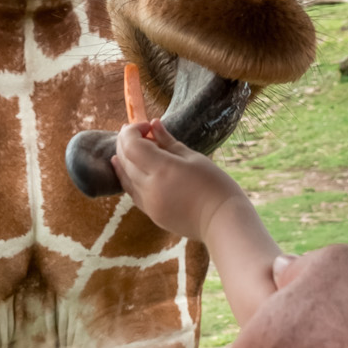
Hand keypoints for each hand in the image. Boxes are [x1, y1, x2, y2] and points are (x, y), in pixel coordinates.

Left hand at [112, 120, 243, 241]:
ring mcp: (149, 203)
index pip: (132, 145)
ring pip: (125, 177)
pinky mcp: (152, 214)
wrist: (223, 221)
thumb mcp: (194, 158)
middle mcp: (150, 187)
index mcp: (163, 169)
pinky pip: (133, 192)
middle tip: (138, 131)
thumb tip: (154, 125)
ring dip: (124, 159)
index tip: (146, 125)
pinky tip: (131, 169)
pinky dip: (129, 177)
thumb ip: (168, 142)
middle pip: (124, 159)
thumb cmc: (216, 186)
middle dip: (126, 141)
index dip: (133, 131)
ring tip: (131, 146)